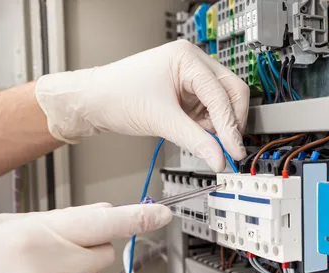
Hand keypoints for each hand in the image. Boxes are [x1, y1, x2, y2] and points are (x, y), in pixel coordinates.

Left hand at [35, 40, 248, 171]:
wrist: (95, 102)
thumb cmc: (117, 96)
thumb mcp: (161, 121)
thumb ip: (196, 141)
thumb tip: (219, 158)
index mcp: (187, 58)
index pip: (221, 92)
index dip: (230, 124)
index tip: (234, 150)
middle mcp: (194, 64)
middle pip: (232, 93)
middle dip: (231, 122)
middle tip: (229, 149)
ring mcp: (192, 79)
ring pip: (224, 104)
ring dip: (220, 126)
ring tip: (206, 141)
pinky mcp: (188, 94)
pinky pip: (211, 111)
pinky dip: (210, 127)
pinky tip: (199, 136)